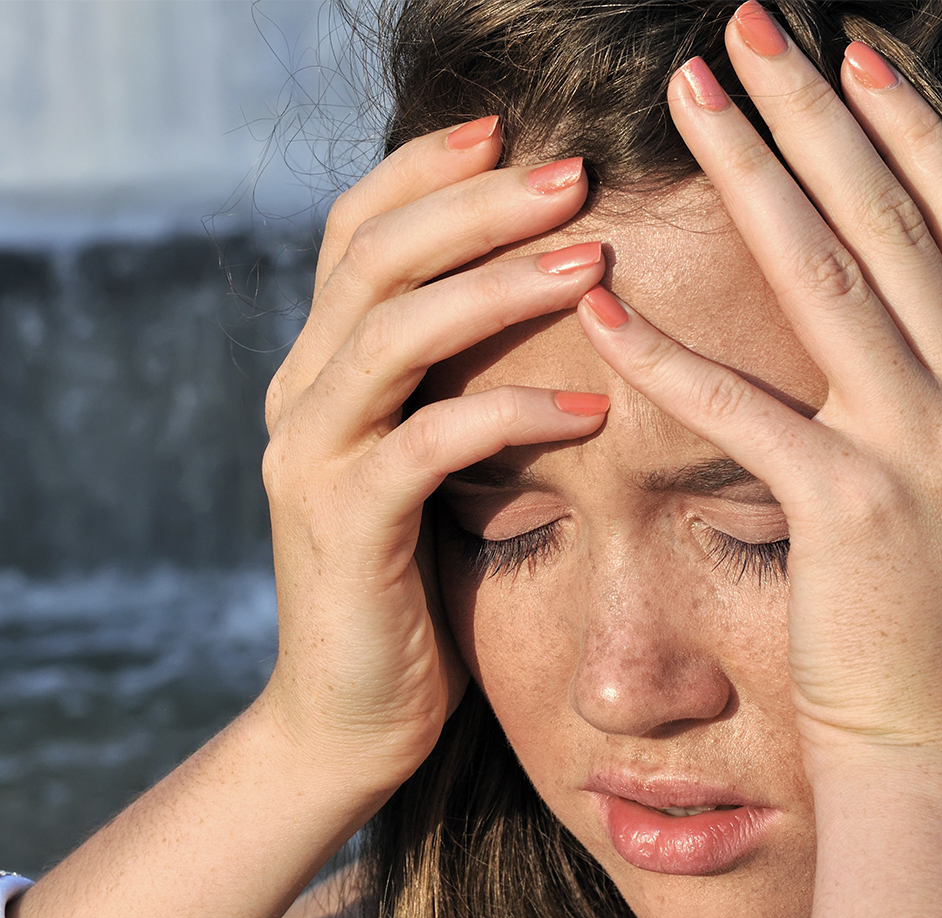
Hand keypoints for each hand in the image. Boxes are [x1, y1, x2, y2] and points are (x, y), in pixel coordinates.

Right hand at [255, 119, 613, 786]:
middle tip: (575, 174)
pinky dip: (511, 414)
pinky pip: (425, 444)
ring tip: (593, 263)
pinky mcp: (344, 526)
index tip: (516, 129)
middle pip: (372, 256)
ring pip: (391, 333)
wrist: (355, 719)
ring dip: (496, 288)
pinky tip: (595, 406)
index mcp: (325, 366)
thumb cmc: (428, 584)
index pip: (359, 230)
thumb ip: (466, 382)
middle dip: (475, 205)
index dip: (430, 171)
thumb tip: (570, 294)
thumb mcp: (445, 463)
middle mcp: (302, 394)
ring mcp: (312, 457)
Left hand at [572, 21, 941, 770]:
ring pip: (823, 279)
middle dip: (814, 115)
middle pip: (892, 223)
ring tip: (684, 97)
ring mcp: (922, 452)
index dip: (914, 138)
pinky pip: (744, 408)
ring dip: (746, 173)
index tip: (859, 63)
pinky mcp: (847, 509)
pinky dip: (670, 352)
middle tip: (746, 32)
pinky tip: (603, 298)